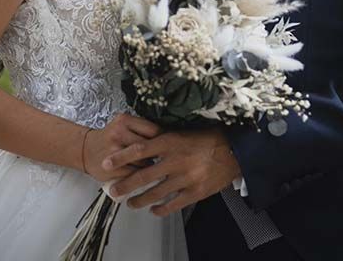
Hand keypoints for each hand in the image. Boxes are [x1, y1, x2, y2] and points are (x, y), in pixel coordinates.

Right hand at [82, 113, 161, 182]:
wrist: (85, 150)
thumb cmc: (109, 138)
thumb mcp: (122, 125)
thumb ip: (141, 128)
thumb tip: (168, 137)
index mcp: (124, 121)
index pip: (154, 130)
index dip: (163, 139)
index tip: (167, 144)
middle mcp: (118, 134)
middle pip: (150, 147)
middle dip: (157, 154)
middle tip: (162, 157)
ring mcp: (115, 152)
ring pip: (144, 162)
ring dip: (150, 166)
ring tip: (151, 166)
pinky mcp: (113, 168)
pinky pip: (135, 174)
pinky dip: (140, 176)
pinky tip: (141, 175)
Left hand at [103, 128, 241, 216]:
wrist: (236, 151)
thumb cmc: (208, 138)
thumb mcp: (183, 132)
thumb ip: (163, 139)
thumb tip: (141, 145)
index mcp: (171, 141)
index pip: (139, 150)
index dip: (121, 157)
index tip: (106, 163)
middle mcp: (176, 160)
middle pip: (143, 175)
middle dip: (125, 185)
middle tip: (113, 191)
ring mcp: (186, 178)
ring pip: (156, 193)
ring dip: (140, 200)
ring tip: (131, 203)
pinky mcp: (196, 192)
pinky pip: (174, 204)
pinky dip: (161, 209)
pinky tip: (153, 210)